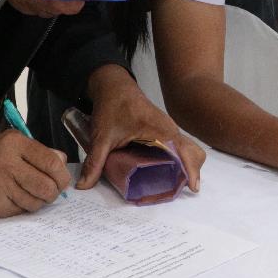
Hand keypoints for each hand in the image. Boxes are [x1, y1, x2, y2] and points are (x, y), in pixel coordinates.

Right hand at [0, 132, 70, 217]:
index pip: (52, 163)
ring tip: (27, 194)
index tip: (62, 181)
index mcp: (16, 143)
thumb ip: (38, 152)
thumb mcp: (11, 144)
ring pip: (35, 202)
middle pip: (47, 186)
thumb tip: (62, 162)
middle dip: (52, 193)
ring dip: (36, 202)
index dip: (62, 176)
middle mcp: (7, 162)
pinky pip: (19, 211)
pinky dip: (19, 208)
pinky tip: (10, 198)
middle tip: (49, 193)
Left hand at [79, 66, 205, 191]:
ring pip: (187, 152)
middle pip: (193, 153)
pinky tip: (164, 174)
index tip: (192, 188)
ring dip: (184, 169)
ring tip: (168, 187)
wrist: (113, 85)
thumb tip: (84, 184)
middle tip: (174, 191)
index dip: (192, 170)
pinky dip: (178, 162)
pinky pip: (179, 149)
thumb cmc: (113, 105)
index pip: (186, 151)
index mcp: (162, 130)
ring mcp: (168, 131)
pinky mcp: (164, 133)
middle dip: (190, 173)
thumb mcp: (102, 136)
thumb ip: (95, 161)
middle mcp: (170, 131)